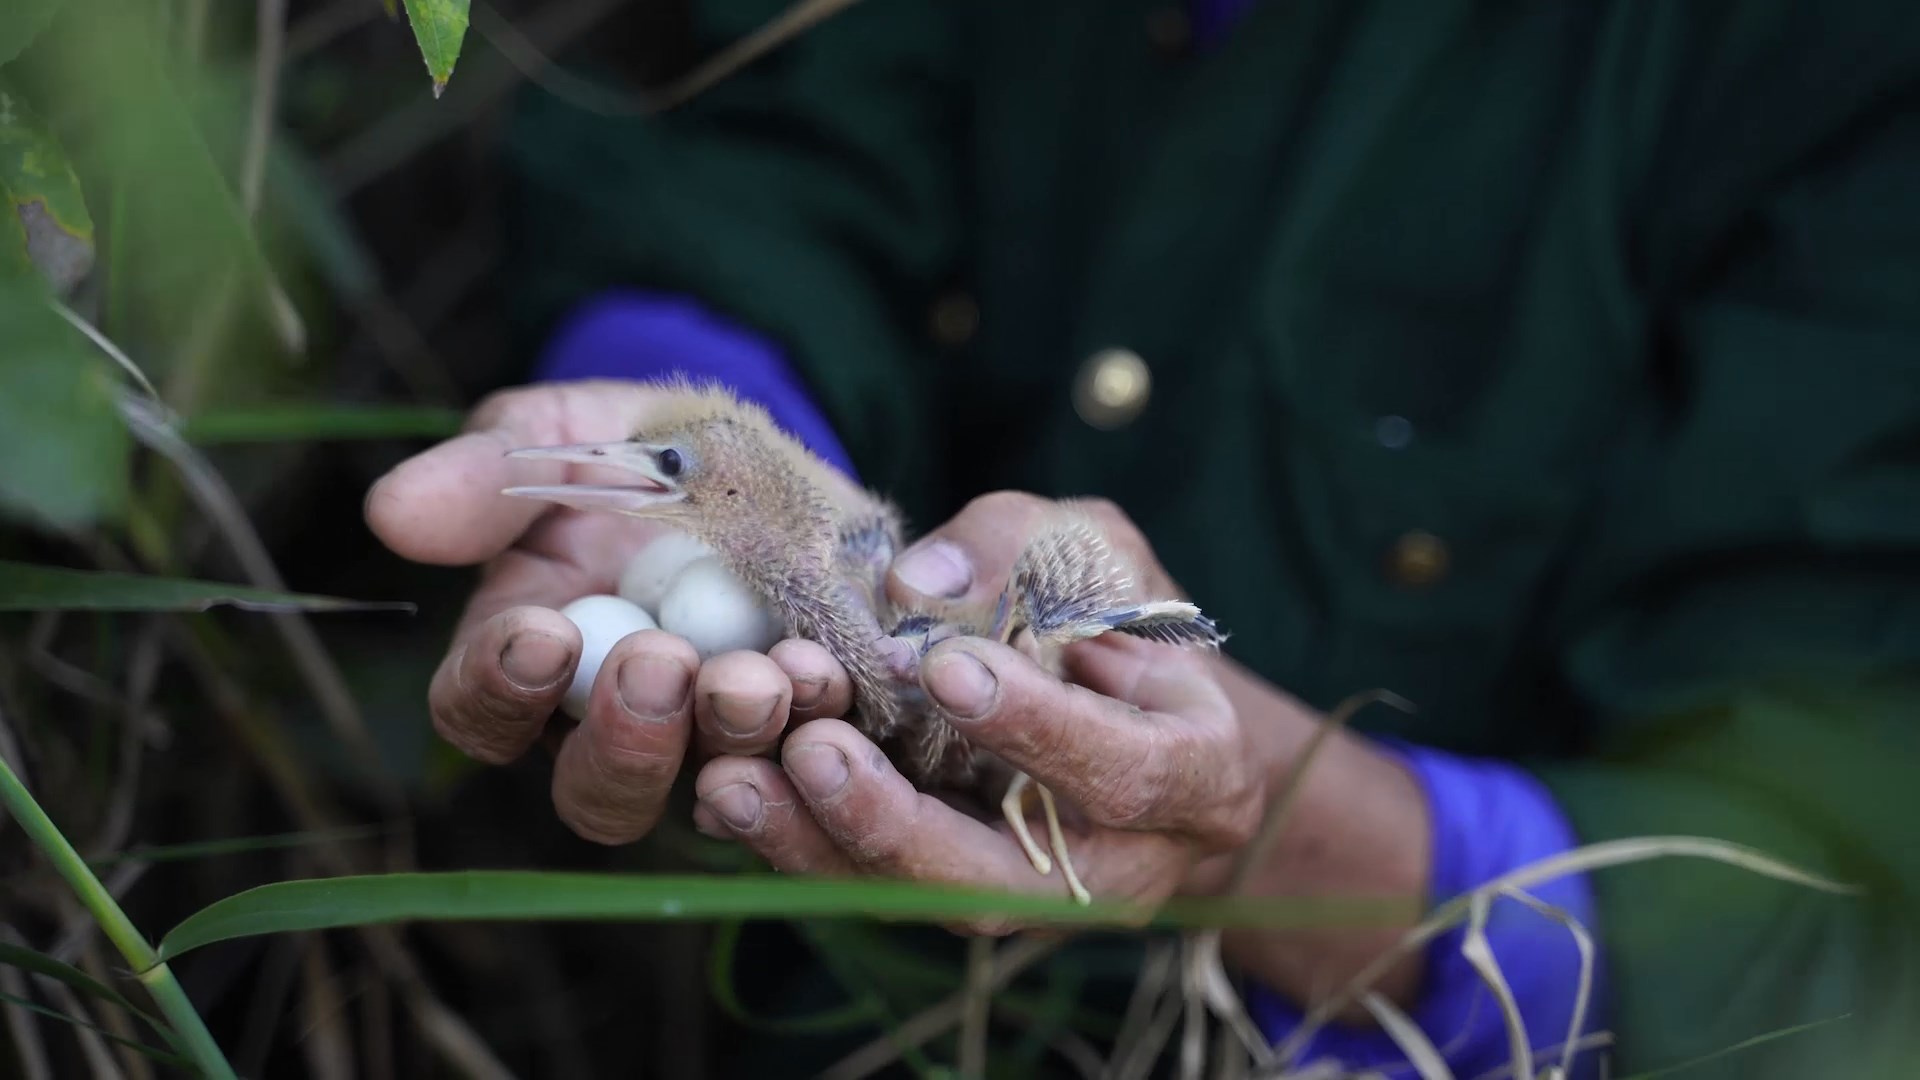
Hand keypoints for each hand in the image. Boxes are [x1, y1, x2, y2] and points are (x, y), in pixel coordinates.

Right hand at [363, 380, 860, 844]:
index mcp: (526, 659)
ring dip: (729, 736)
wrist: (773, 452)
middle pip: (595, 792)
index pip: (481, 711)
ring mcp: (711, 742)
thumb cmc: (640, 444)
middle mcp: (613, 725)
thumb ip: (488, 472)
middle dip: (625, 740)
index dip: (499, 688)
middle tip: (658, 662)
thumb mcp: (567, 432)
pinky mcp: (801, 730)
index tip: (541, 634)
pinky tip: (823, 668)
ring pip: (705, 790)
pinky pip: (806, 760)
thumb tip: (389, 513)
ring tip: (759, 673)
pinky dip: (816, 723)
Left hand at [690, 492, 1432, 1005]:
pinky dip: (802, 844)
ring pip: (925, 902)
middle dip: (899, 824)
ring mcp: (1038, 902)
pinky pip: (879, 890)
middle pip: (1007, 884)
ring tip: (735, 783)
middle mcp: (1121, 869)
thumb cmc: (1123, 621)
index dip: (1033, 723)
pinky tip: (729, 793)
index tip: (945, 665)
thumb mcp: (1098, 555)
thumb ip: (1020, 554)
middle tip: (812, 751)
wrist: (1139, 718)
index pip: (1121, 771)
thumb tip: (914, 585)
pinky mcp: (963, 899)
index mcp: (1195, 776)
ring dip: (823, 846)